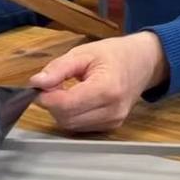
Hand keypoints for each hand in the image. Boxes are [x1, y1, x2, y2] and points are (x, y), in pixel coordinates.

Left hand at [31, 31, 168, 132]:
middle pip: (66, 118)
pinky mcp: (112, 126)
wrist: (143, 62)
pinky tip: (76, 99)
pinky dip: (72, 115)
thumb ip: (58, 68)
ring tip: (66, 89)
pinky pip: (81, 127)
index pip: (66, 104)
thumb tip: (36, 83)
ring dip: (61, 110)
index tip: (39, 86)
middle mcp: (112, 110)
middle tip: (53, 84)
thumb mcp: (84, 53)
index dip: (46, 97)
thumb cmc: (114, 54)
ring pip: (72, 125)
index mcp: (107, 88)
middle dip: (53, 103)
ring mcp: (114, 121)